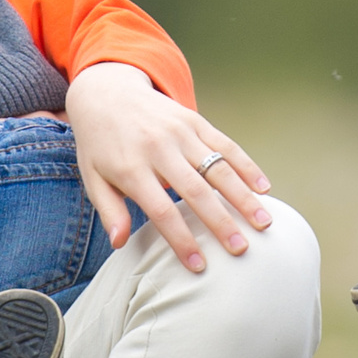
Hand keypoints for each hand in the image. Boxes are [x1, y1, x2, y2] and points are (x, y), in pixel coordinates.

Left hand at [62, 62, 272, 271]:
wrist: (106, 93)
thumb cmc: (100, 144)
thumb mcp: (93, 177)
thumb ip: (109, 211)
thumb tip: (120, 243)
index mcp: (132, 168)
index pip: (162, 210)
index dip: (181, 239)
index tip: (199, 265)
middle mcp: (159, 149)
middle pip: (196, 191)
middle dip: (221, 223)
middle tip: (241, 249)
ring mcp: (180, 132)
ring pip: (218, 168)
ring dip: (243, 197)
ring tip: (263, 223)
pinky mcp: (195, 121)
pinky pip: (225, 144)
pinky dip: (247, 166)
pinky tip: (264, 187)